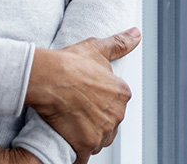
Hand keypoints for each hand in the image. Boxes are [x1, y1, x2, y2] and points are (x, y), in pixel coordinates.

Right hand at [25, 28, 140, 163]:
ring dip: (88, 136)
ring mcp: (102, 132)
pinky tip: (68, 142)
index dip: (99, 102)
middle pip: (108, 124)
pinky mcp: (86, 145)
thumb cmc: (70, 64)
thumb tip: (136, 34)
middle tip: (77, 111)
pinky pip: (84, 156)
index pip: (115, 104)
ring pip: (98, 140)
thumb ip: (120, 44)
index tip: (87, 98)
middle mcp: (117, 115)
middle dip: (95, 120)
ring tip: (71, 124)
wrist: (50, 78)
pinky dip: (77, 152)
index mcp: (122, 94)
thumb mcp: (97, 49)